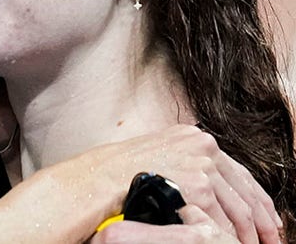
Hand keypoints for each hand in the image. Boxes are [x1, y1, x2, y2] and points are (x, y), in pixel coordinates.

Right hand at [73, 125, 281, 243]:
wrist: (100, 177)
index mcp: (194, 137)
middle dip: (261, 219)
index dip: (256, 197)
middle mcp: (202, 145)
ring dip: (249, 233)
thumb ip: (187, 164)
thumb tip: (212, 189)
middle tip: (271, 238)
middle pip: (245, 188)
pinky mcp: (197, 185)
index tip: (267, 217)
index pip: (238, 170)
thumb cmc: (121, 172)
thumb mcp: (160, 156)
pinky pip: (222, 220)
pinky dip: (230, 237)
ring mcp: (201, 164)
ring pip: (239, 207)